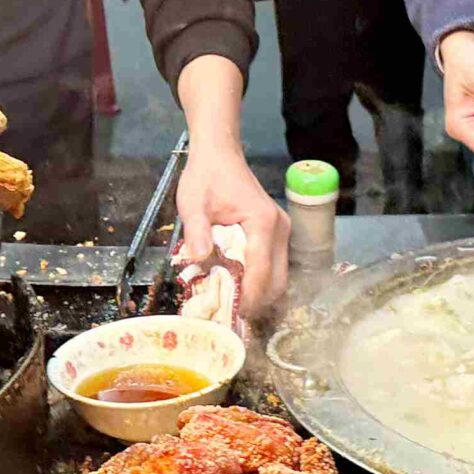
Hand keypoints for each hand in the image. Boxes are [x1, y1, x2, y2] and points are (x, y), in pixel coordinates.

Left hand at [176, 140, 288, 317]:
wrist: (219, 155)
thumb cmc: (206, 177)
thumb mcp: (193, 203)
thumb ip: (197, 232)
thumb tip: (199, 260)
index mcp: (262, 222)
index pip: (262, 271)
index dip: (249, 297)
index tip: (231, 316)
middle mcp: (279, 229)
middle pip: (278, 281)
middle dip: (257, 303)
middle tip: (230, 318)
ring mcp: (281, 232)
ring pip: (279, 278)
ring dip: (259, 295)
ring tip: (232, 307)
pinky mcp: (275, 235)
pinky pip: (273, 267)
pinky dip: (259, 283)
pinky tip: (237, 288)